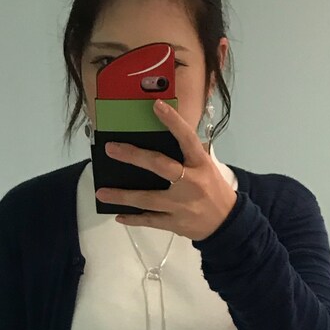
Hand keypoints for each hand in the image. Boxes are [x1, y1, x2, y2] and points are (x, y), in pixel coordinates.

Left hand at [95, 99, 237, 241]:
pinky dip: (133, 219)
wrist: (227, 224)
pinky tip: (118, 215)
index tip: (156, 105)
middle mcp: (190, 183)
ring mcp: (181, 206)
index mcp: (200, 164)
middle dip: (134, 157)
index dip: (173, 121)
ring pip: (148, 199)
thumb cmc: (213, 190)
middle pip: (159, 166)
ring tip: (101, 192)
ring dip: (123, 196)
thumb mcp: (206, 168)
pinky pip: (150, 221)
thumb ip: (186, 155)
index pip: (187, 139)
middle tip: (111, 148)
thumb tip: (158, 139)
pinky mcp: (175, 223)